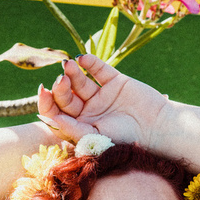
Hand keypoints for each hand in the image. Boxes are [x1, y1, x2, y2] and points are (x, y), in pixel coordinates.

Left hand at [38, 55, 168, 148]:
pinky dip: (90, 62)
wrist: (157, 129)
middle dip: (60, 88)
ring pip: (80, 81)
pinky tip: (82, 59)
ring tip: (68, 66)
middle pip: (66, 96)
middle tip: (61, 82)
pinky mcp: (115, 81)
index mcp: (81, 126)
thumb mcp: (96, 138)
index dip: (47, 103)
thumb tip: (51, 118)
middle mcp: (88, 110)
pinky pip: (99, 69)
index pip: (57, 113)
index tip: (43, 92)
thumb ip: (73, 128)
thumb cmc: (125, 140)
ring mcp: (101, 95)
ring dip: (72, 73)